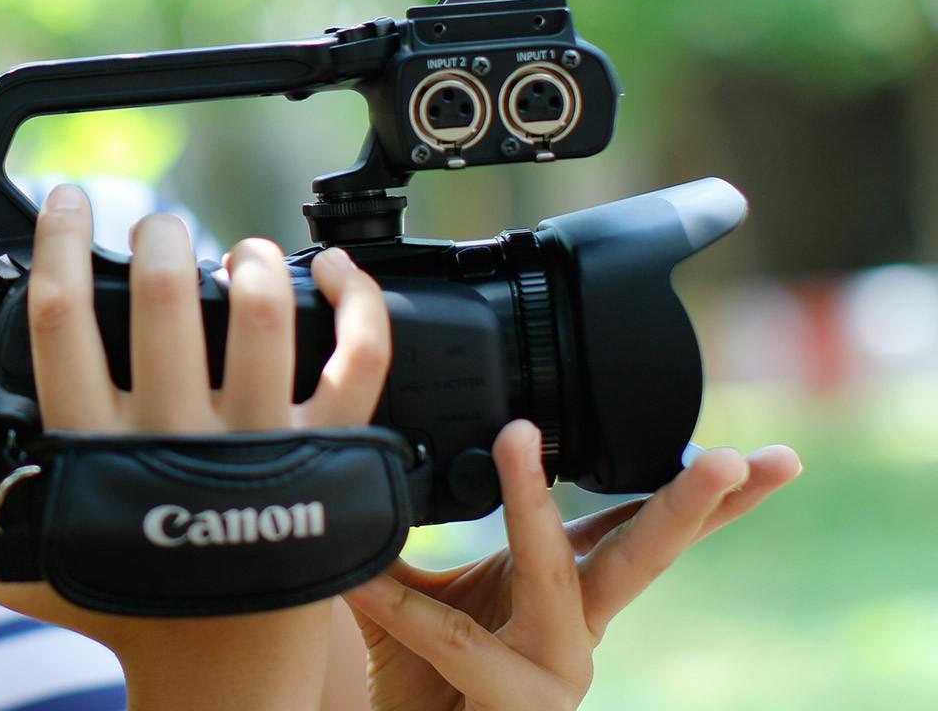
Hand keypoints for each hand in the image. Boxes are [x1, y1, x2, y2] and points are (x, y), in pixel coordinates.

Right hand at [0, 185, 393, 710]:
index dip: (55, 241)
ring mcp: (261, 444)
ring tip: (234, 255)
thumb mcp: (5, 567)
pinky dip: (356, 295)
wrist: (222, 670)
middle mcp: (176, 439)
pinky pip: (360, 355)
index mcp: (93, 452)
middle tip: (156, 228)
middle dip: (157, 232)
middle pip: (165, 294)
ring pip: (261, 312)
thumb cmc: (118, 605)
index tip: (63, 199)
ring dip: (246, 259)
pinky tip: (330, 269)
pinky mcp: (332, 454)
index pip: (59, 318)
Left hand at [344, 419, 802, 710]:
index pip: (639, 527)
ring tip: (516, 437)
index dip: (695, 489)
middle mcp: (577, 630)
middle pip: (641, 553)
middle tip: (730, 458)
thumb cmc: (431, 679)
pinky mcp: (513, 706)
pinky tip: (359, 574)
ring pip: (549, 579)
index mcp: (572, 590)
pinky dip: (399, 601)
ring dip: (530, 505)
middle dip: (686, 502)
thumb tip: (371, 453)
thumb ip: (412, 532)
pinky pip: (447, 636)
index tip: (761, 455)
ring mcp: (553, 674)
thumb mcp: (428, 590)